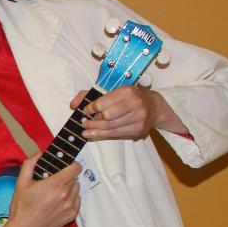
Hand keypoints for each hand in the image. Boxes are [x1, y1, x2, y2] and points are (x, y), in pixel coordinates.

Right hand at [6, 152, 81, 226]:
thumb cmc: (22, 207)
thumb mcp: (21, 182)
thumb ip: (30, 163)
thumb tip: (40, 153)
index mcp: (55, 184)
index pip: (75, 168)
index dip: (71, 164)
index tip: (65, 165)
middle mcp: (66, 195)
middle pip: (74, 178)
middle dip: (66, 176)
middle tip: (54, 180)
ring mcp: (70, 206)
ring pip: (77, 189)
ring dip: (69, 187)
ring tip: (55, 192)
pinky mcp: (71, 216)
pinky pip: (77, 201)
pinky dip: (70, 199)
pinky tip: (58, 202)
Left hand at [71, 86, 188, 139]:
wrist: (154, 106)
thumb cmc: (129, 97)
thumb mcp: (113, 90)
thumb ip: (90, 94)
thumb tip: (73, 104)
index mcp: (126, 91)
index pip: (103, 102)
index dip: (91, 108)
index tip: (85, 111)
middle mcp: (134, 104)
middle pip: (107, 117)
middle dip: (93, 121)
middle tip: (84, 122)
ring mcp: (138, 118)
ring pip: (111, 128)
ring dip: (96, 131)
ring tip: (85, 131)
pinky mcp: (139, 129)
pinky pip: (117, 134)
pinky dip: (104, 135)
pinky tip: (94, 135)